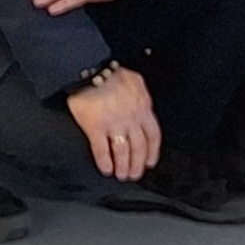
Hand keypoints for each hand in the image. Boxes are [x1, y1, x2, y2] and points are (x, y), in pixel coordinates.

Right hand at [67, 66, 160, 182]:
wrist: (91, 69)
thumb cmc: (112, 74)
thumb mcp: (135, 83)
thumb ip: (141, 98)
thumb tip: (143, 108)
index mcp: (143, 107)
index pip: (153, 135)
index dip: (152, 151)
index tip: (150, 162)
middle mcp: (131, 118)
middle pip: (139, 147)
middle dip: (138, 164)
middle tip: (135, 175)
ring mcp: (113, 124)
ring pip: (122, 151)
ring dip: (123, 166)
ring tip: (121, 175)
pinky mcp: (95, 127)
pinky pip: (101, 149)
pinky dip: (104, 162)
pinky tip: (105, 169)